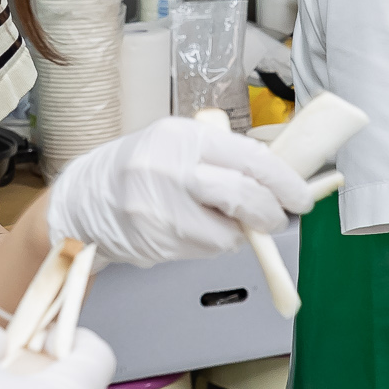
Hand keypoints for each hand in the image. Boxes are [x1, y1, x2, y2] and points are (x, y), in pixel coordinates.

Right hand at [48, 115, 314, 265]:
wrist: (87, 198)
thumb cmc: (142, 167)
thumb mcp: (181, 143)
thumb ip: (225, 155)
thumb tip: (278, 175)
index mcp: (184, 137)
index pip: (250, 159)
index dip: (284, 181)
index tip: (300, 196)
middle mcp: (171, 170)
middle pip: (242, 196)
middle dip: (269, 212)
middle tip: (276, 217)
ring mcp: (160, 208)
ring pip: (226, 234)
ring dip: (236, 233)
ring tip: (219, 219)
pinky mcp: (155, 241)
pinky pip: (203, 250)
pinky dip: (211, 244)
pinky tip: (194, 229)